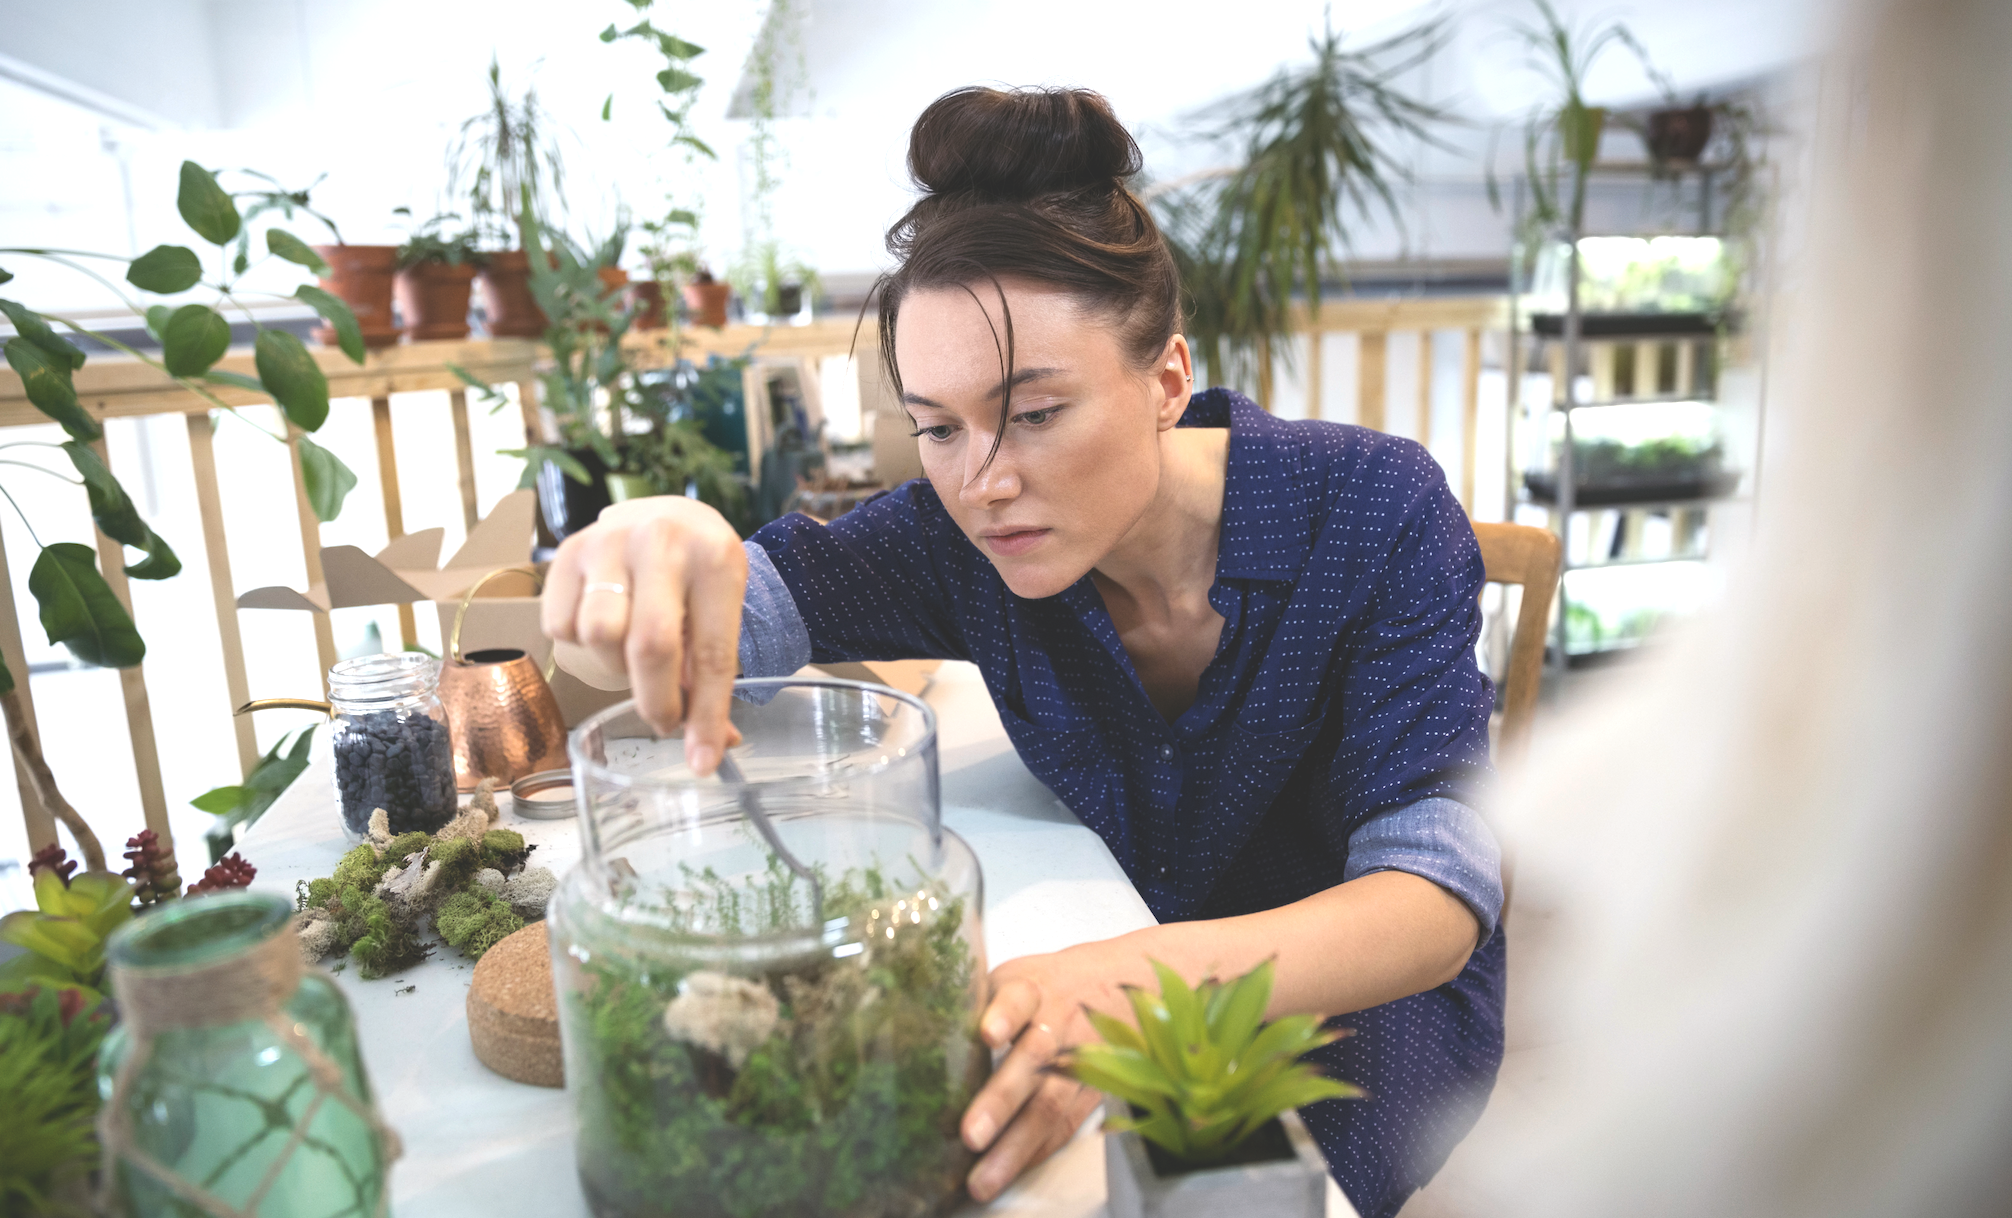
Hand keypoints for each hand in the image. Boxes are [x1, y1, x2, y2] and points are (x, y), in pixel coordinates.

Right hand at [542, 495, 745, 772]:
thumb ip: (714, 676)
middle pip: (650, 646)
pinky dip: (581, 644)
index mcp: (717, 560)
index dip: (705, 715)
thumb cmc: (699, 574)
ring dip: (617, 666)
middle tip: (664, 720)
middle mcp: (661, 543)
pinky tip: (607, 624)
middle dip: (657, 701)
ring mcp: (608, 542)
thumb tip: (712, 748)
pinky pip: (561, 626)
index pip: (712, 653)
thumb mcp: (723, 609)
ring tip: (634, 654)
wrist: (667, 515)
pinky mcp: (566, 551)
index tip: (701, 762)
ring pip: (599, 636)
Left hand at [960, 944, 1139, 1201]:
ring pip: (1050, 1104)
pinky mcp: (1090, 1092)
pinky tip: (1009, 1174)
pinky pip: (1064, 1127)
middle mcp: (1058, 1024)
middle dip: (1001, 1101)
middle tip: (970, 1134)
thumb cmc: (1043, 986)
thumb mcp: (1011, 977)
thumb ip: (972, 1002)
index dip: (1003, 1015)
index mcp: (1032, 988)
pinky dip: (1036, 1153)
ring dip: (1016, 1146)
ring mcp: (1079, 1061)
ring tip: (983, 1180)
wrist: (1118, 986)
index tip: (986, 1033)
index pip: (1019, 998)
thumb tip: (905, 1035)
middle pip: (1033, 1060)